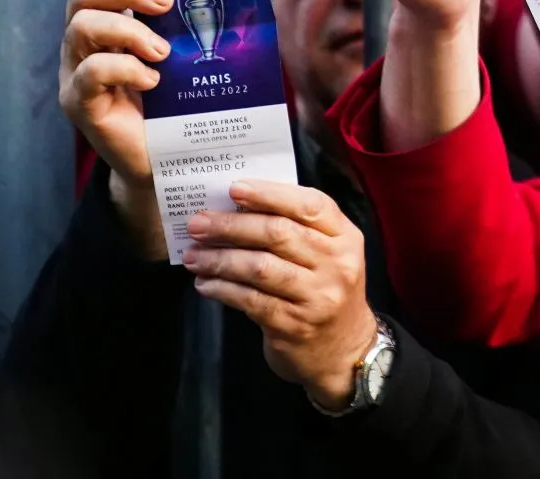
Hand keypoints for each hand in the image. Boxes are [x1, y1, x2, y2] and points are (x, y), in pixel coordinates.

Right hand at [58, 0, 175, 256]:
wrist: (170, 163)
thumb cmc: (182, 105)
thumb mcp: (190, 57)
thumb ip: (197, 25)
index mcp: (110, 23)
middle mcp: (85, 43)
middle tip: (165, 3)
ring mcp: (77, 73)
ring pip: (80, 27)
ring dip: (128, 29)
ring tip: (162, 51)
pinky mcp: (81, 104)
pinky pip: (90, 73)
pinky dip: (124, 69)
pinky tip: (152, 81)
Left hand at [185, 180, 377, 409]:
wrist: (344, 351)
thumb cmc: (325, 291)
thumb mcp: (328, 256)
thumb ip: (297, 231)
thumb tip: (237, 209)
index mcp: (346, 238)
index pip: (311, 205)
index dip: (271, 194)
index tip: (234, 189)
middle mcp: (336, 264)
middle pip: (279, 234)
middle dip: (232, 226)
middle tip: (198, 223)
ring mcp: (317, 296)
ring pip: (260, 267)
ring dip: (220, 259)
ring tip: (193, 255)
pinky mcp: (294, 325)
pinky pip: (250, 300)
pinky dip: (222, 289)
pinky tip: (205, 283)